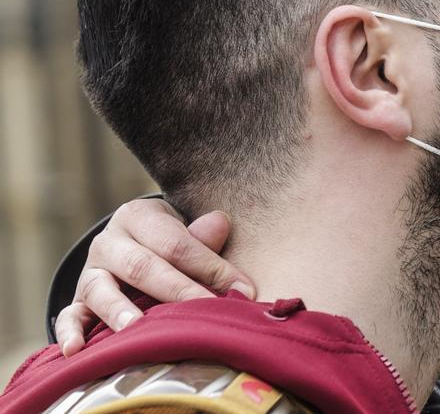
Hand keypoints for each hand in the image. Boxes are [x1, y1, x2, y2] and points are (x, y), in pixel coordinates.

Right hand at [54, 199, 255, 356]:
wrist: (131, 245)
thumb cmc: (168, 243)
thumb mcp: (182, 230)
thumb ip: (201, 235)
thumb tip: (220, 224)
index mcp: (138, 217)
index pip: (177, 243)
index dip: (211, 267)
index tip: (243, 289)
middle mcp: (109, 242)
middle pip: (142, 266)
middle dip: (177, 290)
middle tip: (204, 309)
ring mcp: (89, 272)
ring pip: (101, 289)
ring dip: (118, 309)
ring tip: (135, 327)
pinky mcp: (76, 300)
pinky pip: (68, 316)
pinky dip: (69, 332)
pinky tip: (75, 349)